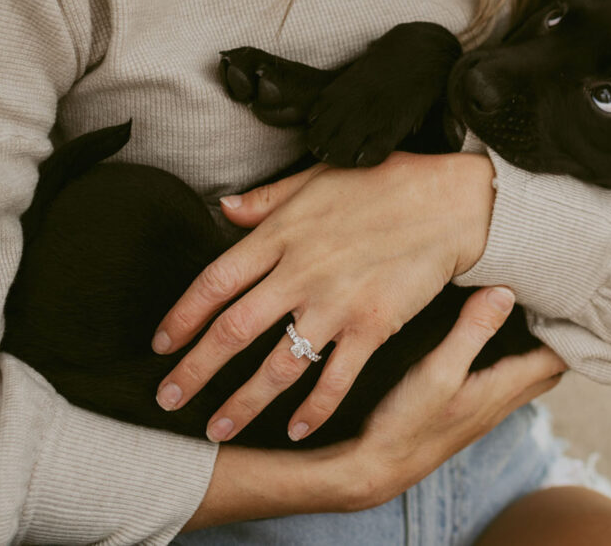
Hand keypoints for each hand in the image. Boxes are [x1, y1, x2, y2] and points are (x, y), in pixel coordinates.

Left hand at [152, 152, 494, 442]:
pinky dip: (314, 410)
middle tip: (167, 400)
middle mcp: (300, 274)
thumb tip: (225, 208)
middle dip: (195, 371)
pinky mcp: (373, 327)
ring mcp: (336, 305)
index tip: (161, 345)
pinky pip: (336, 379)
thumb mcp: (316, 178)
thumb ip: (267, 199)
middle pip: (233, 332)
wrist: (450, 202)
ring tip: (218, 429)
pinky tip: (295, 432)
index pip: (214, 283)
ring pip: (278, 365)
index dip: (181, 317)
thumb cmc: (384, 183)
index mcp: (281, 236)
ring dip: (244, 402)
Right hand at [182, 287, 566, 530]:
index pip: (557, 357)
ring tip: (531, 314)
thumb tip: (506, 291)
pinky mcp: (464, 411)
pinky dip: (508, 358)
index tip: (572, 296)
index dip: (570, 329)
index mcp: (503, 387)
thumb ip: (471, 331)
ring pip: (525, 376)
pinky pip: (502, 380)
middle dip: (558, 337)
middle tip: (557, 301)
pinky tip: (489, 343)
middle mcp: (500, 401)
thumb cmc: (406, 422)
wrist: (375, 467)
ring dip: (535, 348)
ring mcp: (482, 409)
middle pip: (548, 367)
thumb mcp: (438, 370)